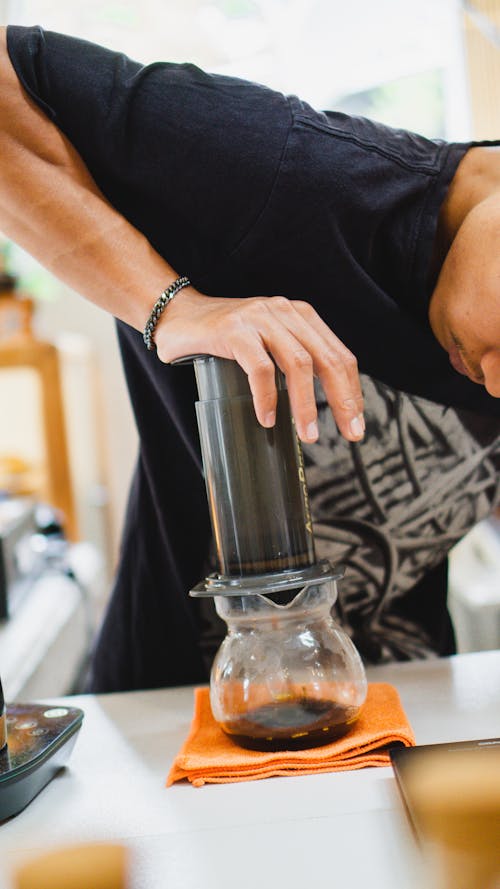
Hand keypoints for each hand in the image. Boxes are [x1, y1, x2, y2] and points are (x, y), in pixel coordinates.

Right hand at [156, 288, 364, 443]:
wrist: (176, 314)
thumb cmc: (222, 336)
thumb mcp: (266, 341)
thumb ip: (290, 358)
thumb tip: (315, 406)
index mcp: (300, 315)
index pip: (339, 354)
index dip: (352, 390)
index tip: (356, 422)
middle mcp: (285, 312)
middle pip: (327, 360)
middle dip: (342, 400)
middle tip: (349, 433)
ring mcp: (260, 319)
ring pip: (298, 364)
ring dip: (307, 405)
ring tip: (308, 434)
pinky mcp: (234, 331)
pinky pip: (260, 368)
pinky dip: (267, 397)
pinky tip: (267, 418)